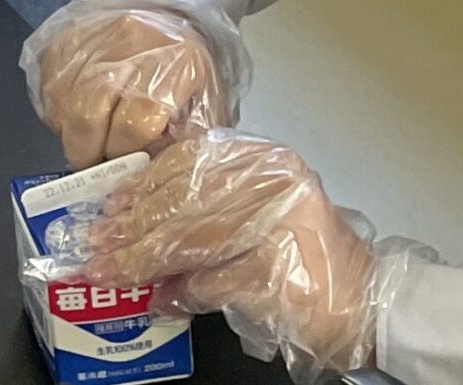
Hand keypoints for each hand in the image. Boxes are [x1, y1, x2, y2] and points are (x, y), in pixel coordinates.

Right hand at [25, 0, 241, 168]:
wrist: (171, 11)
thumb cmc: (190, 69)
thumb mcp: (207, 106)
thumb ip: (183, 144)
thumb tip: (147, 176)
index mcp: (174, 64)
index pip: (134, 123)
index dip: (123, 154)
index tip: (123, 168)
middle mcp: (128, 44)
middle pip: (87, 113)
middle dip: (87, 153)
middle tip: (96, 164)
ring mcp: (90, 36)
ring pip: (61, 103)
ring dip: (71, 132)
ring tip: (90, 138)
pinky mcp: (63, 35)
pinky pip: (47, 87)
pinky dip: (59, 110)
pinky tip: (78, 112)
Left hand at [90, 132, 415, 381]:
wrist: (365, 301)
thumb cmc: (301, 257)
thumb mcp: (249, 214)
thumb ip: (198, 207)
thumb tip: (127, 221)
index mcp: (260, 160)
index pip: (183, 163)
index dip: (138, 189)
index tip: (105, 209)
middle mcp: (271, 183)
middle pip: (181, 202)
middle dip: (131, 230)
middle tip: (96, 251)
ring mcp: (278, 226)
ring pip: (190, 240)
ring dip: (146, 263)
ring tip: (115, 276)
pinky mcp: (279, 273)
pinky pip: (213, 280)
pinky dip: (185, 293)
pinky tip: (166, 299)